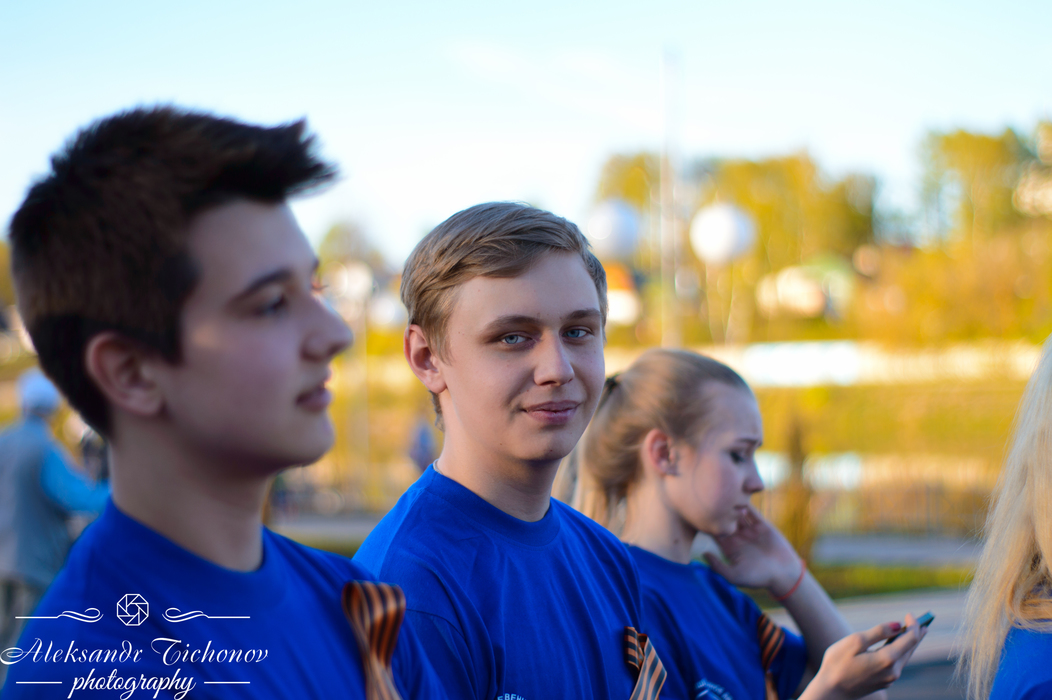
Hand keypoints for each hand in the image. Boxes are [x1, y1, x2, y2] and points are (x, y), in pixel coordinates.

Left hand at [703, 505, 800, 592]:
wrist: (784, 574)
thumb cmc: (758, 578)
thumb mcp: (735, 576)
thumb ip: (718, 567)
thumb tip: (704, 554)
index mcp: (728, 547)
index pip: (714, 532)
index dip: (708, 524)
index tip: (701, 515)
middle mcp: (737, 537)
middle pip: (723, 520)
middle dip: (718, 511)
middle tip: (712, 501)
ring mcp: (749, 530)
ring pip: (736, 513)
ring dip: (732, 506)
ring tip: (726, 497)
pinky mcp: (762, 525)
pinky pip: (752, 512)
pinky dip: (747, 504)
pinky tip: (741, 497)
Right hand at [801, 614, 927, 699]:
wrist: (830, 692)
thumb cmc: (837, 664)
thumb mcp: (855, 641)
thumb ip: (878, 632)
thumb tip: (898, 625)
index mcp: (887, 659)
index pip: (910, 638)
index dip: (913, 624)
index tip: (909, 613)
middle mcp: (893, 671)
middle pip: (910, 649)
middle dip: (916, 634)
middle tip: (923, 623)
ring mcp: (889, 679)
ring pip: (904, 657)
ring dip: (909, 644)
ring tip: (914, 633)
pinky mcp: (883, 683)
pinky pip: (896, 664)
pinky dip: (900, 653)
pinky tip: (897, 648)